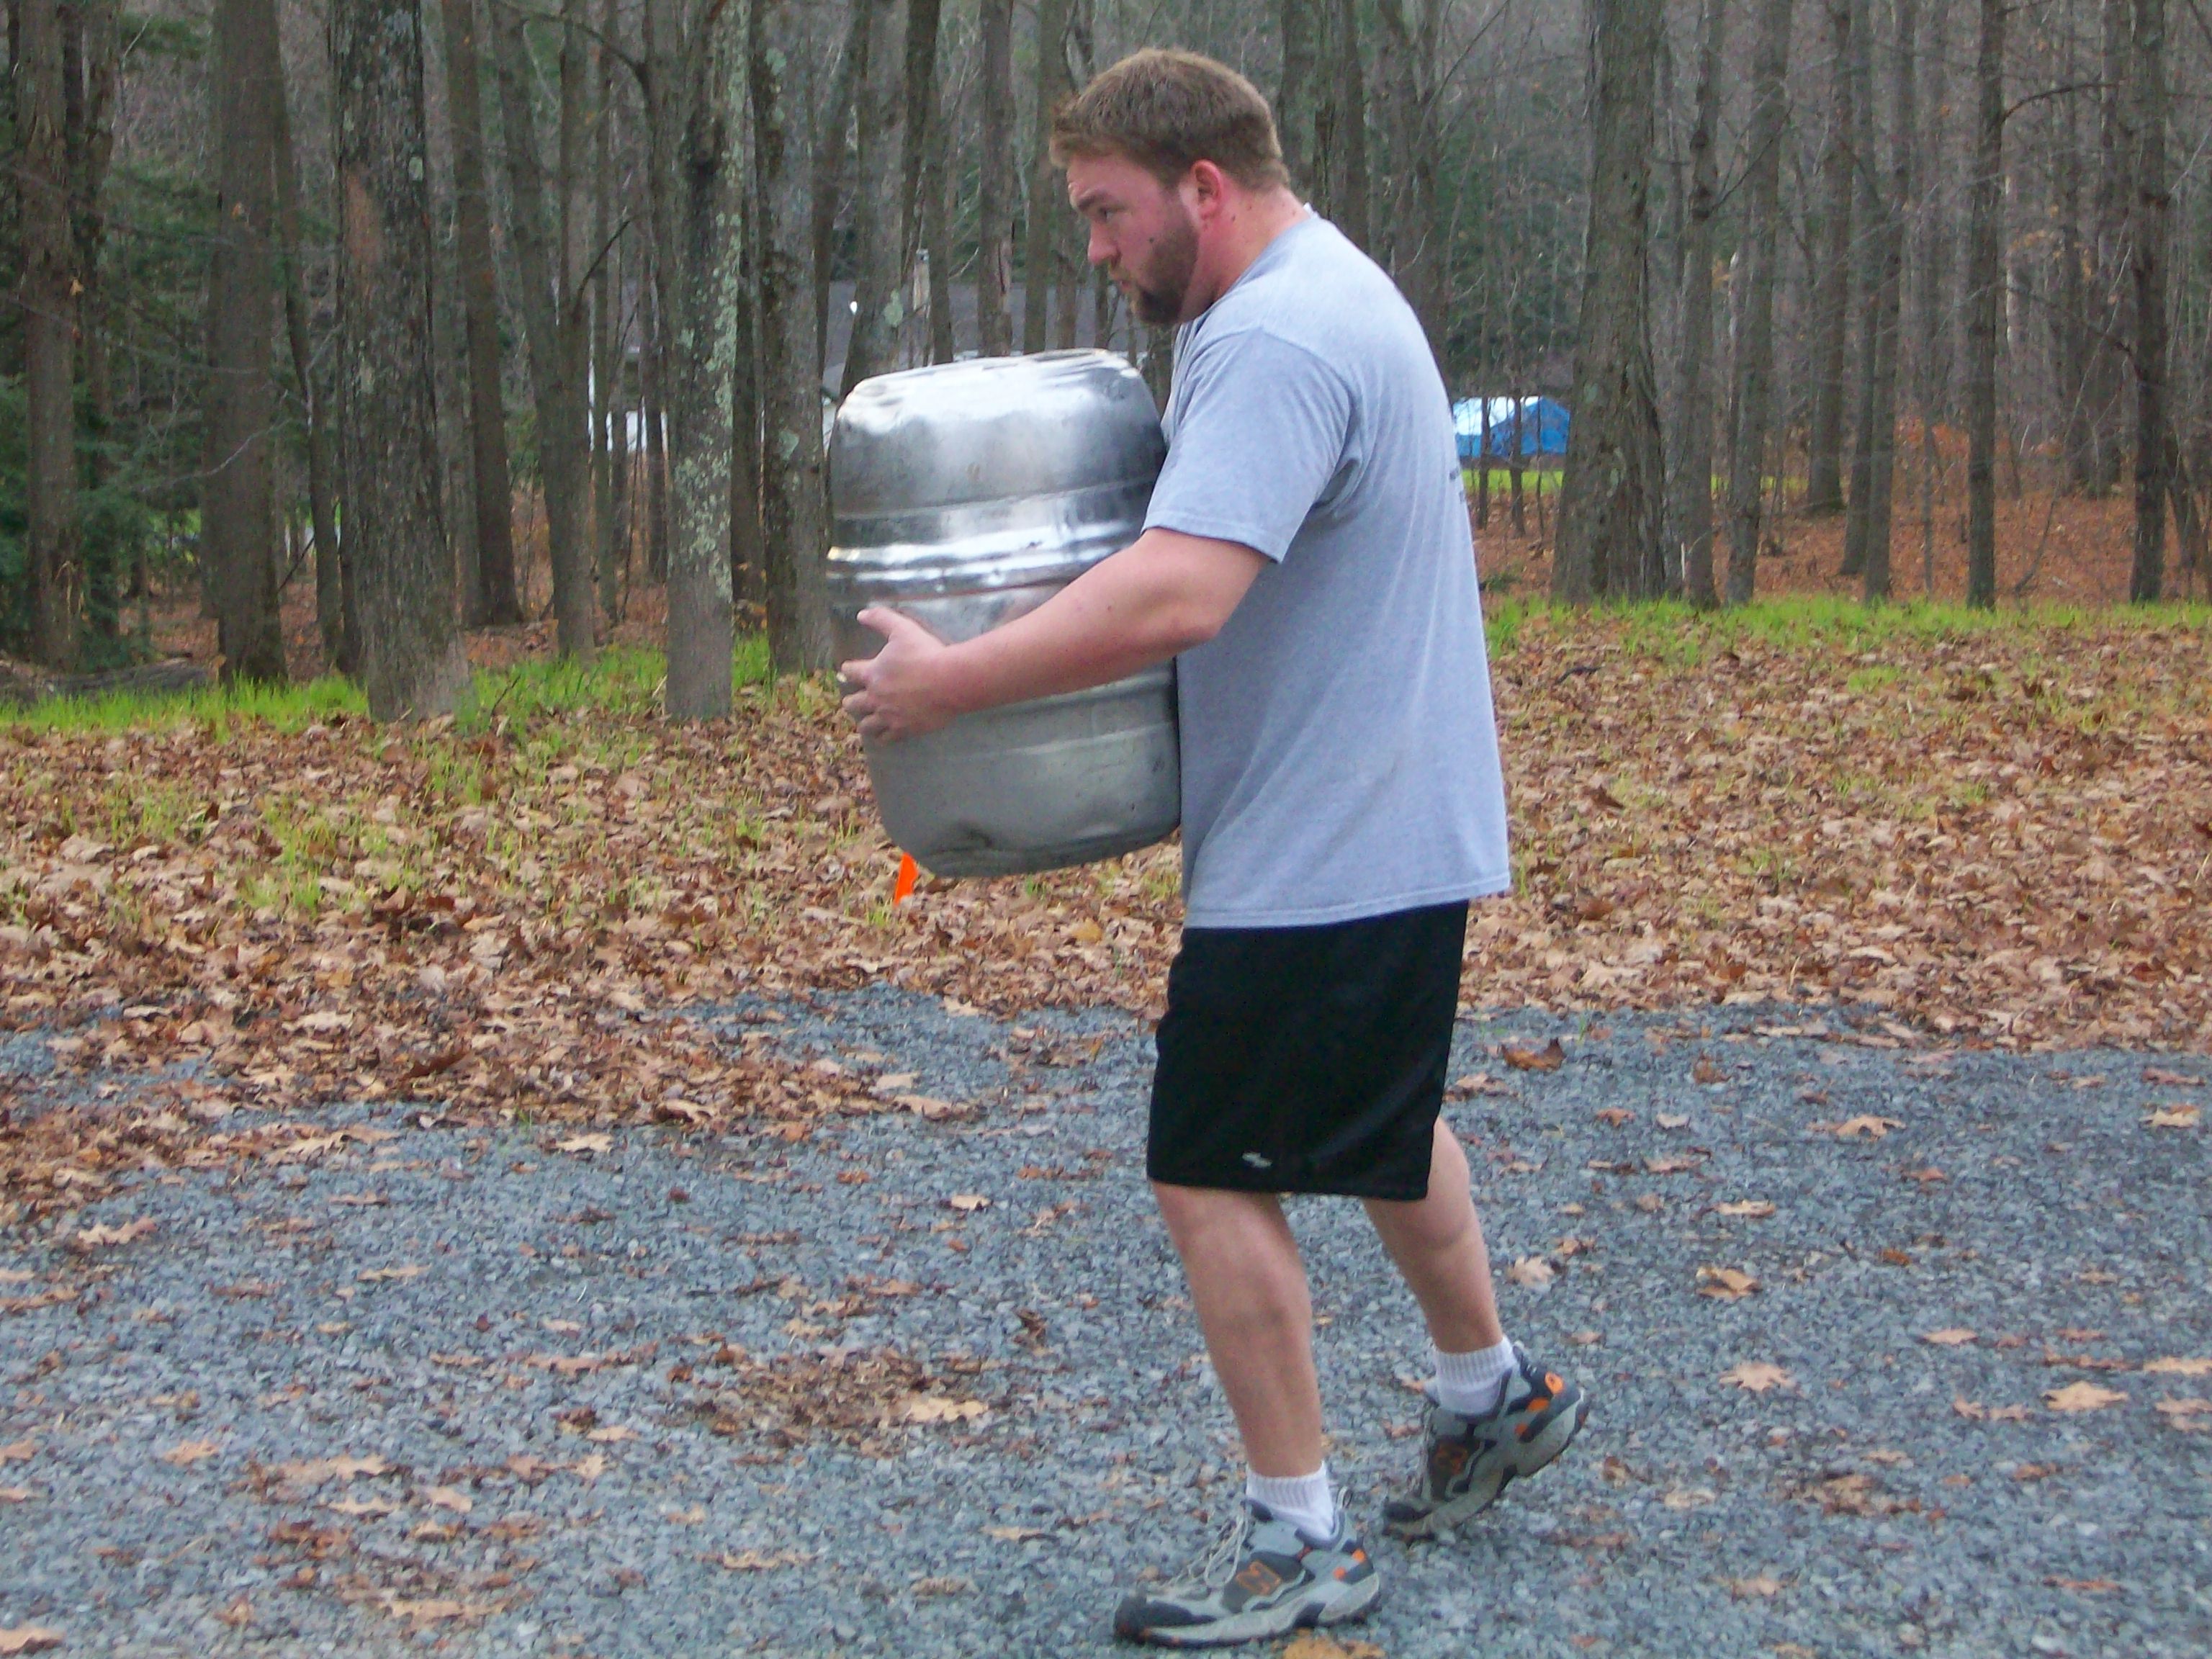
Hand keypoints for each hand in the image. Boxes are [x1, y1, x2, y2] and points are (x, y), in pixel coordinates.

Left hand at [839, 607, 960, 742]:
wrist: (949, 681)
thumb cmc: (925, 653)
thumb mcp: (902, 629)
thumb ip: (881, 619)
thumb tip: (861, 614)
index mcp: (873, 673)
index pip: (851, 672)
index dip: (848, 670)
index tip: (847, 670)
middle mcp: (876, 697)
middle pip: (853, 704)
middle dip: (851, 702)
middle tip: (851, 702)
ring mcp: (889, 716)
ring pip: (867, 726)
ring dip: (864, 723)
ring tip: (865, 723)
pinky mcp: (904, 729)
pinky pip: (887, 739)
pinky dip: (883, 737)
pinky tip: (884, 737)